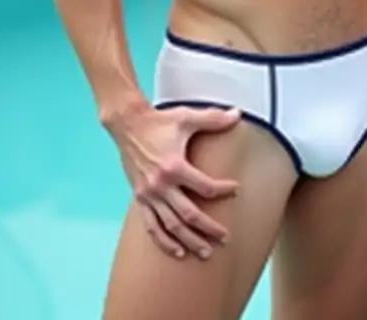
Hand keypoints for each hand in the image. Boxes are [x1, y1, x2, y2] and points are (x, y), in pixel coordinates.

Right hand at [110, 103, 241, 259]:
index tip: (236, 190)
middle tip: (225, 238)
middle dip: (209, 228)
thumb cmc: (159, 121)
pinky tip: (177, 251)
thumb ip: (214, 119)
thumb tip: (238, 114)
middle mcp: (161, 185)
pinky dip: (164, 241)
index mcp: (174, 166)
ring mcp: (149, 195)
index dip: (224, 191)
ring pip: (171, 226)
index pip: (205, 187)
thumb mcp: (188, 117)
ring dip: (189, 240)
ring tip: (205, 252)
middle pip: (189, 215)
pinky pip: (152, 226)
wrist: (128, 124)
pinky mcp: (139, 199)